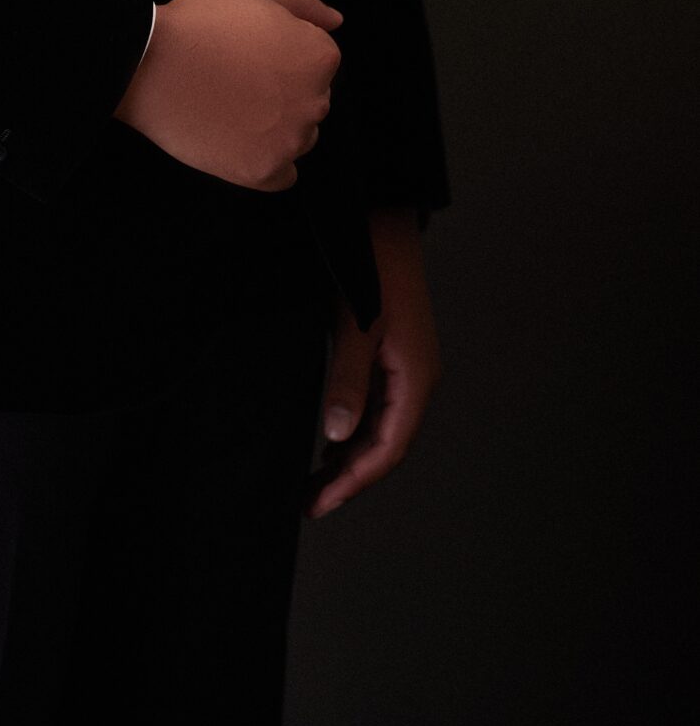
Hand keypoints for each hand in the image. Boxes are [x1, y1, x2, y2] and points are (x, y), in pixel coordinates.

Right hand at [112, 0, 341, 190]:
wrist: (148, 65)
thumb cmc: (198, 25)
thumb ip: (304, 2)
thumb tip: (334, 21)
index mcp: (318, 57)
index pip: (318, 61)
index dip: (284, 53)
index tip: (253, 52)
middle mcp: (314, 102)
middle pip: (310, 100)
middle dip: (282, 90)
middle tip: (238, 78)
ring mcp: (289, 142)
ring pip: (298, 137)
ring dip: (274, 126)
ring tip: (230, 106)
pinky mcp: (263, 172)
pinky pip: (283, 175)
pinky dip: (265, 161)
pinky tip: (237, 139)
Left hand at [310, 208, 441, 516]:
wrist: (382, 224)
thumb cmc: (370, 270)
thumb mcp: (354, 329)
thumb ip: (346, 383)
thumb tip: (336, 436)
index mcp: (415, 380)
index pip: (387, 449)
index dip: (354, 481)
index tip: (321, 502)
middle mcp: (415, 380)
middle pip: (385, 445)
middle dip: (350, 477)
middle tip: (309, 501)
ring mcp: (405, 368)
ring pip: (380, 428)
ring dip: (350, 457)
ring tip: (314, 481)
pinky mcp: (390, 355)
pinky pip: (375, 407)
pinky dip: (352, 430)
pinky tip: (330, 441)